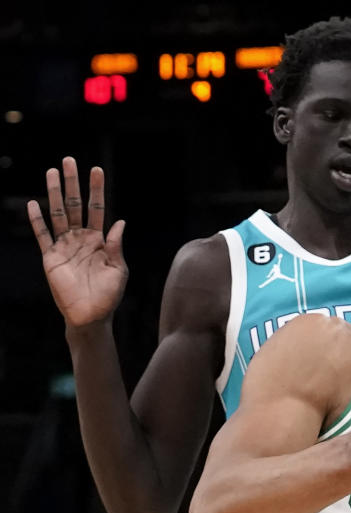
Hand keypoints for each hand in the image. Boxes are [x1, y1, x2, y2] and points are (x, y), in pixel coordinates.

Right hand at [27, 157, 127, 326]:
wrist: (91, 316)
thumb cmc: (109, 295)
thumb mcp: (118, 269)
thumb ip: (116, 245)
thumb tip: (120, 221)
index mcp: (100, 240)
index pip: (97, 208)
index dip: (96, 190)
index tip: (96, 170)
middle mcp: (81, 239)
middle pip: (75, 205)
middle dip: (72, 183)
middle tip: (69, 161)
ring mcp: (65, 246)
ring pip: (57, 214)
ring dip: (54, 193)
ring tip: (51, 172)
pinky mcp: (50, 258)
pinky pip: (42, 235)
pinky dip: (37, 220)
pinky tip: (33, 204)